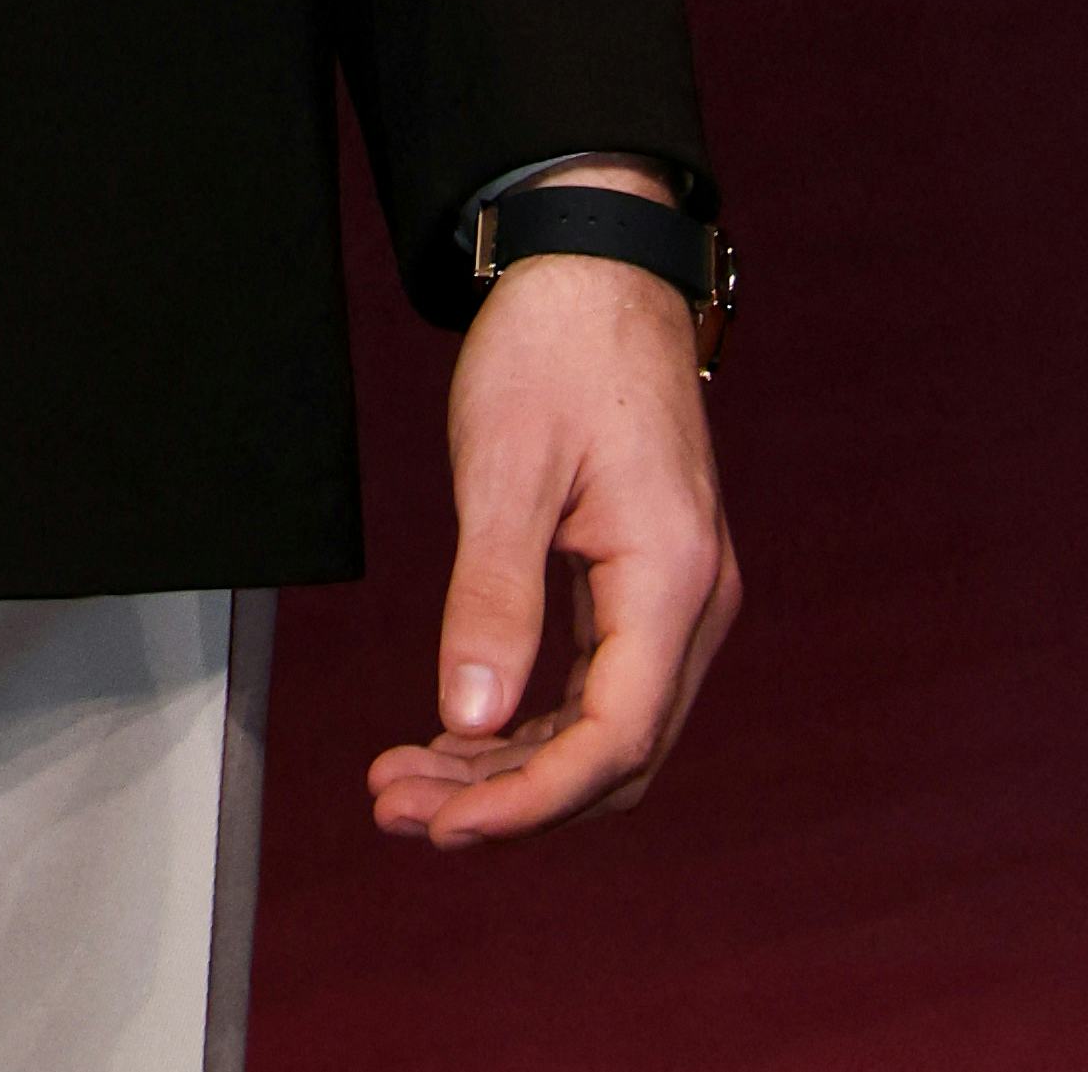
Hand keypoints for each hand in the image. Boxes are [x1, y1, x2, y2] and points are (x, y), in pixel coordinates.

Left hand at [368, 169, 739, 850]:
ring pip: (600, 730)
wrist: (595, 264)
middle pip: (610, 755)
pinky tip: (455, 734)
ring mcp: (674, 597)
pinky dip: (526, 722)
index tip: (440, 824)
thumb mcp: (507, 464)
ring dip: (506, 768)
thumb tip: (468, 719)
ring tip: (405, 783)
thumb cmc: (556, 347)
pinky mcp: (644, 584)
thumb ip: (492, 595)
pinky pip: (594, 687)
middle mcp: (692, 604)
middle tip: (395, 809)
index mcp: (671, 579)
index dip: (527, 801)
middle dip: (505, 799)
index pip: (612, 740)